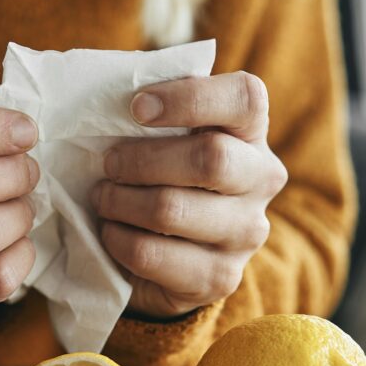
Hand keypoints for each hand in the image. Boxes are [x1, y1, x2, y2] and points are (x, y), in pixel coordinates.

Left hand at [92, 72, 287, 318]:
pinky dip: (119, 240)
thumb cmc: (160, 178)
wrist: (170, 260)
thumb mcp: (162, 138)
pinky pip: (152, 255)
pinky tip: (111, 232)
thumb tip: (108, 88)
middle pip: (210, 158)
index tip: (136, 107)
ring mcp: (247, 233)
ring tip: (103, 198)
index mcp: (251, 132)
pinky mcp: (220, 277)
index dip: (189, 97)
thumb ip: (151, 111)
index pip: (245, 98)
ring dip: (121, 201)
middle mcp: (262, 180)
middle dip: (142, 160)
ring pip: (173, 209)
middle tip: (108, 164)